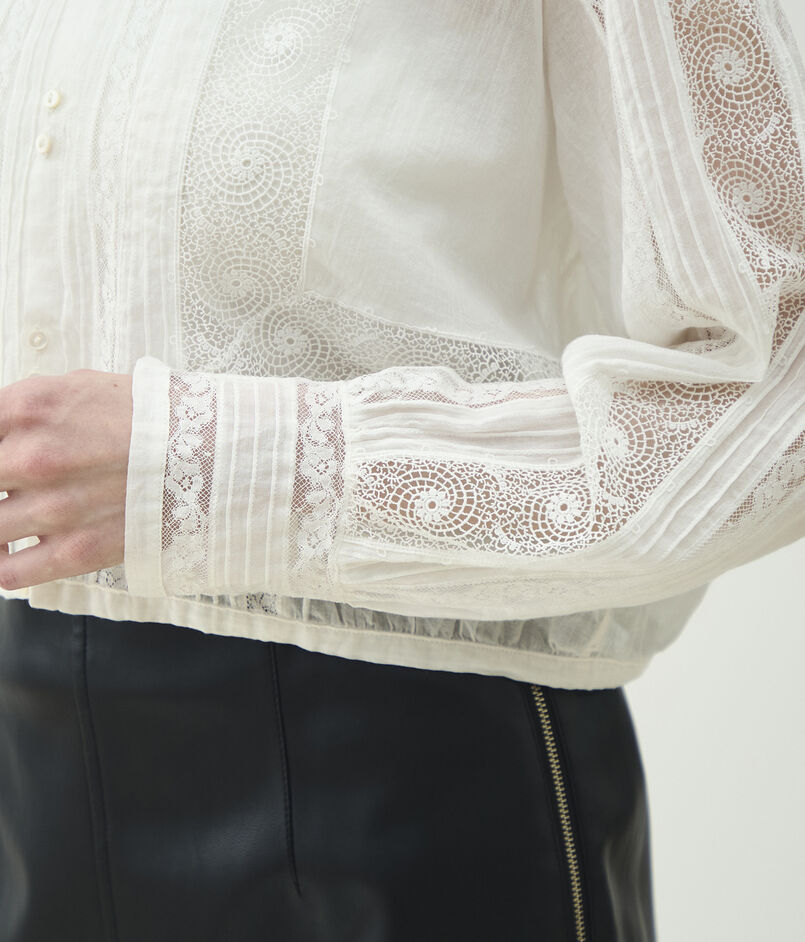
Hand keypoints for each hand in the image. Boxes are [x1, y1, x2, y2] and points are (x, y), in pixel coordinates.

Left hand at [0, 369, 132, 589]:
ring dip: (0, 526)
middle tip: (14, 490)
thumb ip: (26, 406)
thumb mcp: (82, 386)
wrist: (215, 452)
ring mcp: (53, 507)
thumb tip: (0, 428)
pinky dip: (3, 566)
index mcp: (29, 407)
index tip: (2, 466)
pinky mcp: (77, 550)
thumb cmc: (154, 417)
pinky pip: (10, 572)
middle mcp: (33, 456)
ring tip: (17, 520)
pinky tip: (13, 556)